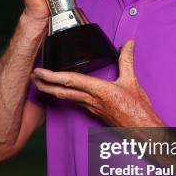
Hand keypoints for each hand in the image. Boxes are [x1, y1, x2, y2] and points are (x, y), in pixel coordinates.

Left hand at [31, 40, 163, 126]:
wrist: (143, 131)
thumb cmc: (138, 110)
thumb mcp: (132, 82)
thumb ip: (127, 61)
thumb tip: (128, 44)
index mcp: (100, 91)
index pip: (71, 81)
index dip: (53, 76)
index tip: (40, 71)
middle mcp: (92, 100)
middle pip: (62, 92)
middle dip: (44, 84)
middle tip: (32, 76)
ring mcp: (91, 108)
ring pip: (66, 98)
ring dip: (51, 90)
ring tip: (39, 83)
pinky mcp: (94, 112)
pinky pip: (74, 102)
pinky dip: (63, 95)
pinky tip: (59, 93)